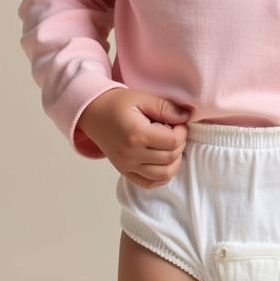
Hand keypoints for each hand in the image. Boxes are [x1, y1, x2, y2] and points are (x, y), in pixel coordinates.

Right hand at [77, 86, 191, 187]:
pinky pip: (150, 183)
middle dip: (179, 143)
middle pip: (170, 158)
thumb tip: (186, 117)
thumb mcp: (142, 97)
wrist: (93, 113)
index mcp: (136, 134)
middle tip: (174, 130)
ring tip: (169, 145)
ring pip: (164, 174)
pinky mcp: (125, 172)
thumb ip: (165, 107)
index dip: (181, 131)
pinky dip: (162, 175)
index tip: (177, 122)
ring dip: (174, 160)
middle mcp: (131, 154)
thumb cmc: (117, 103)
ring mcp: (127, 166)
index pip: (172, 141)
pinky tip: (163, 160)